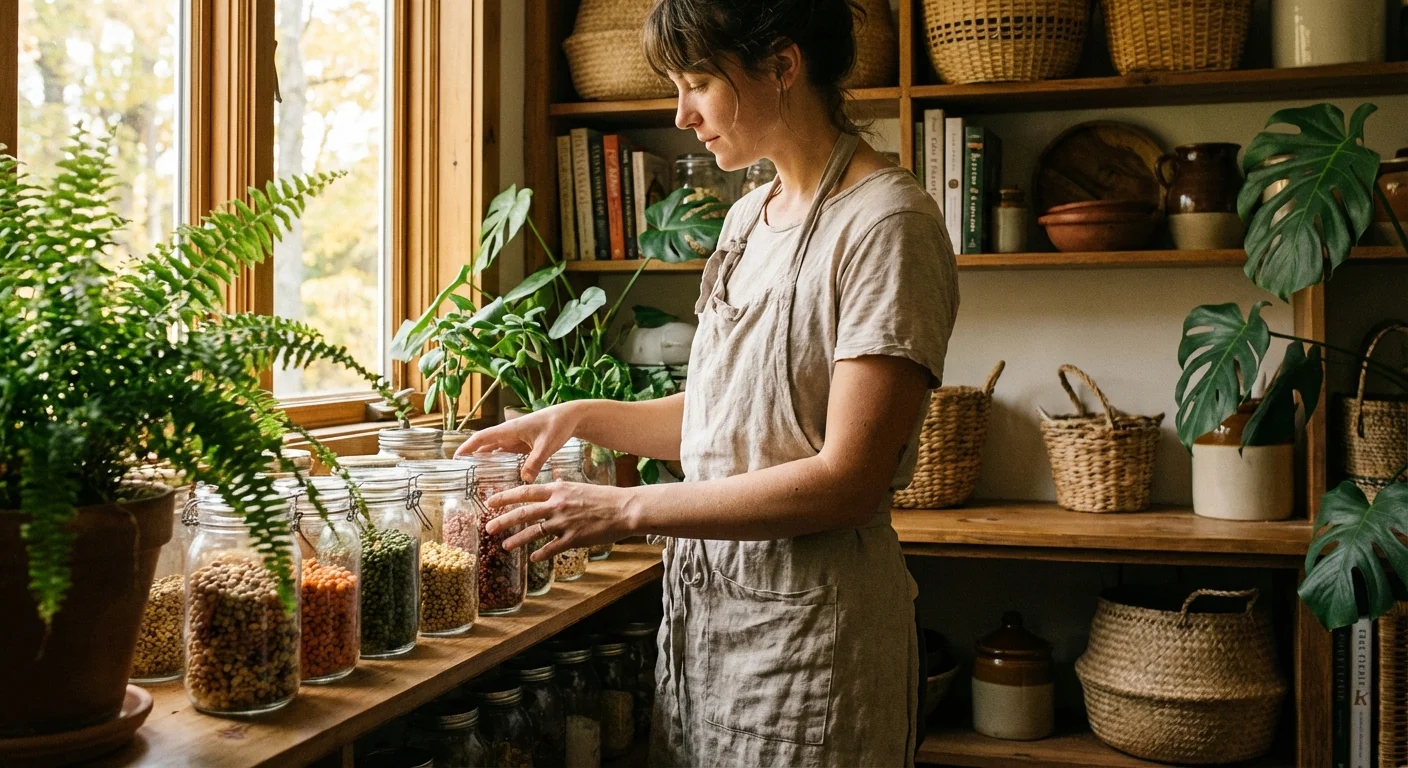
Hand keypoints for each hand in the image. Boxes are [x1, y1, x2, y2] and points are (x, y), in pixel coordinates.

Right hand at [455, 402, 582, 481]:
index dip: (467, 447)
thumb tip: (524, 480)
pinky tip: (499, 476)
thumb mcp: (547, 445)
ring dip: (486, 462)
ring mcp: (516, 439)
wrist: (571, 417)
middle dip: (473, 458)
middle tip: (462, 476)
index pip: (482, 438)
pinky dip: (501, 464)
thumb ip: (535, 462)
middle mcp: (509, 434)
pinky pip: (507, 455)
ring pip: (495, 451)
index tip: (455, 458)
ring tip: (476, 479)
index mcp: (510, 430)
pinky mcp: (524, 445)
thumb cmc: (558, 425)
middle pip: (485, 446)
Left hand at [484, 481, 634, 561]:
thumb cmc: (606, 497)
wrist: (626, 509)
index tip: (490, 501)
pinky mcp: (573, 538)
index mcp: (558, 489)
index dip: (506, 497)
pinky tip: (533, 559)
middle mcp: (557, 505)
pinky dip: (541, 554)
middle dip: (503, 520)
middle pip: (523, 513)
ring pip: (533, 532)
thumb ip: (564, 487)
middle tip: (489, 527)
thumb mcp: (580, 486)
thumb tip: (555, 481)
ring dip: (517, 540)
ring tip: (505, 546)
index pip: (526, 492)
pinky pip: (551, 548)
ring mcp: (564, 523)